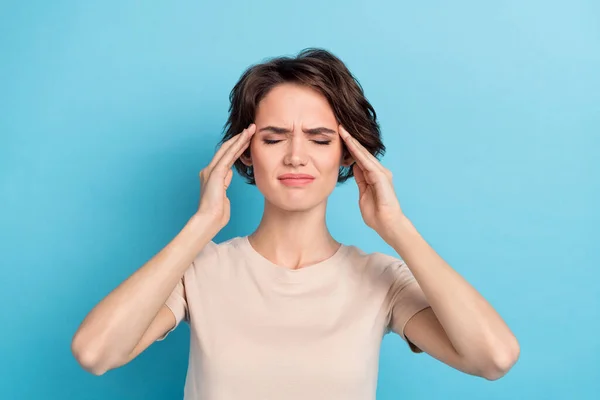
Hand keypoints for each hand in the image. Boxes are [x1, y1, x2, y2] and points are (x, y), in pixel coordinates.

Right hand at [197, 123, 255, 229]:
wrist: (208, 220)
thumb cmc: (217, 214)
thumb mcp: (223, 195)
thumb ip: (225, 183)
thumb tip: (229, 173)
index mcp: (212, 176)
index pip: (226, 157)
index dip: (237, 147)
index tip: (247, 139)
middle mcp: (209, 170)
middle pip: (226, 149)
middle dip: (239, 138)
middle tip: (251, 128)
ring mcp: (211, 170)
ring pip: (228, 149)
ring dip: (240, 138)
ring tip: (251, 129)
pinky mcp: (215, 173)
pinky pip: (228, 156)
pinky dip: (238, 146)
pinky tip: (245, 139)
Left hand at [338, 125, 403, 240]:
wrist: (388, 225)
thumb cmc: (377, 215)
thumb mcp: (363, 194)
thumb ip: (361, 180)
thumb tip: (354, 167)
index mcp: (374, 176)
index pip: (359, 158)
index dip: (349, 147)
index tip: (339, 137)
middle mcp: (379, 172)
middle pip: (362, 153)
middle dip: (350, 140)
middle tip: (339, 126)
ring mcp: (381, 173)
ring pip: (364, 154)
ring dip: (353, 142)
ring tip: (342, 131)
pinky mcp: (381, 177)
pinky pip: (367, 162)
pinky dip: (358, 153)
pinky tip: (350, 144)